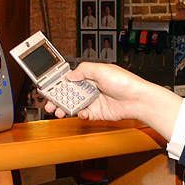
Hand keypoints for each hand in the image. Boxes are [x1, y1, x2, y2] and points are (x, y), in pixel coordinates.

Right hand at [44, 62, 182, 139]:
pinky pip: (84, 114)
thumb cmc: (124, 82)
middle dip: (57, 98)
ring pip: (73, 105)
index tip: (47, 87)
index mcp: (90, 75)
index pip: (70, 78)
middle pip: (68, 93)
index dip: (58, 83)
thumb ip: (83, 70)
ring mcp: (93, 100)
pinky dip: (79, 114)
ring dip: (63, 108)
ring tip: (57, 111)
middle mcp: (90, 88)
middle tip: (48, 103)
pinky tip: (80, 112)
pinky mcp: (97, 112)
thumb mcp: (101, 69)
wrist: (137, 99)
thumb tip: (69, 75)